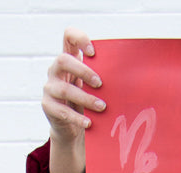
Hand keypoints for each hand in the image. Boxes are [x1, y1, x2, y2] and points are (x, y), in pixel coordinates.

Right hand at [42, 28, 105, 172]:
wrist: (70, 128)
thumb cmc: (86, 102)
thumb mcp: (92, 86)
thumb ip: (101, 76)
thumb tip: (133, 75)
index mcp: (68, 59)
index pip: (68, 36)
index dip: (79, 38)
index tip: (93, 52)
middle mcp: (55, 70)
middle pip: (63, 60)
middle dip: (83, 71)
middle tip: (100, 83)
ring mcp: (49, 88)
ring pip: (65, 89)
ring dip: (86, 99)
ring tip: (102, 107)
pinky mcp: (47, 106)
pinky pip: (62, 112)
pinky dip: (77, 118)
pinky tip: (89, 123)